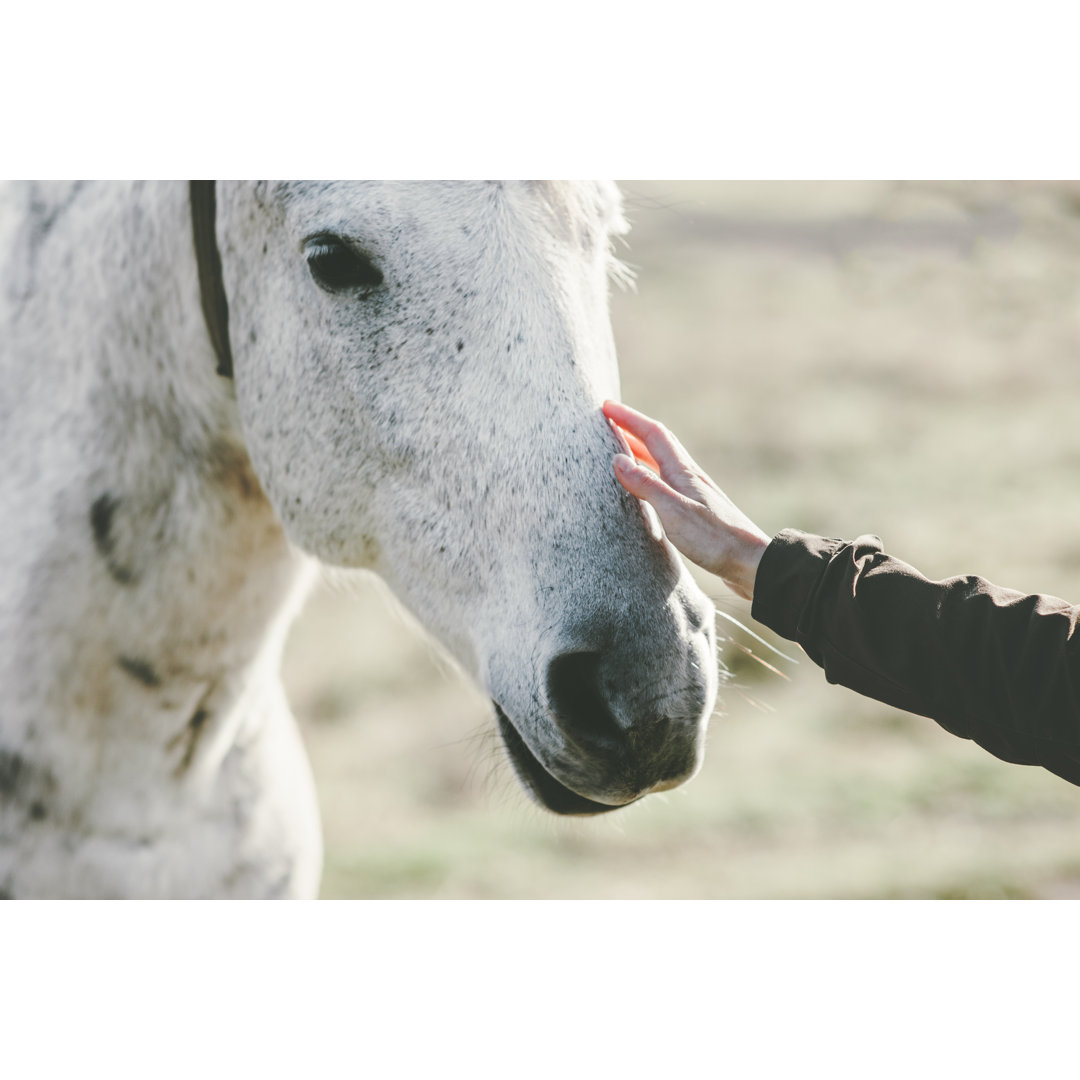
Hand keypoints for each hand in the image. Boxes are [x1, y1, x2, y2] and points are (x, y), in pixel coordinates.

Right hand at [603, 400, 769, 600]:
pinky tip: (647, 486)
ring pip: (662, 461)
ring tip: (621, 447)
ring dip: (641, 449)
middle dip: (633, 428)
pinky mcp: (696, 509)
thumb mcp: (674, 512)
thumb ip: (646, 485)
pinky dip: (650, 473)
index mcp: (682, 472)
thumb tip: (618, 460)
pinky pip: (666, 480)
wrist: (751, 561)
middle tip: (610, 420)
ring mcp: (693, 492)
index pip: (652, 435)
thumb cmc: (715, 539)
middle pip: (658, 443)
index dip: (629, 418)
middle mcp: (688, 476)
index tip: (607, 407)